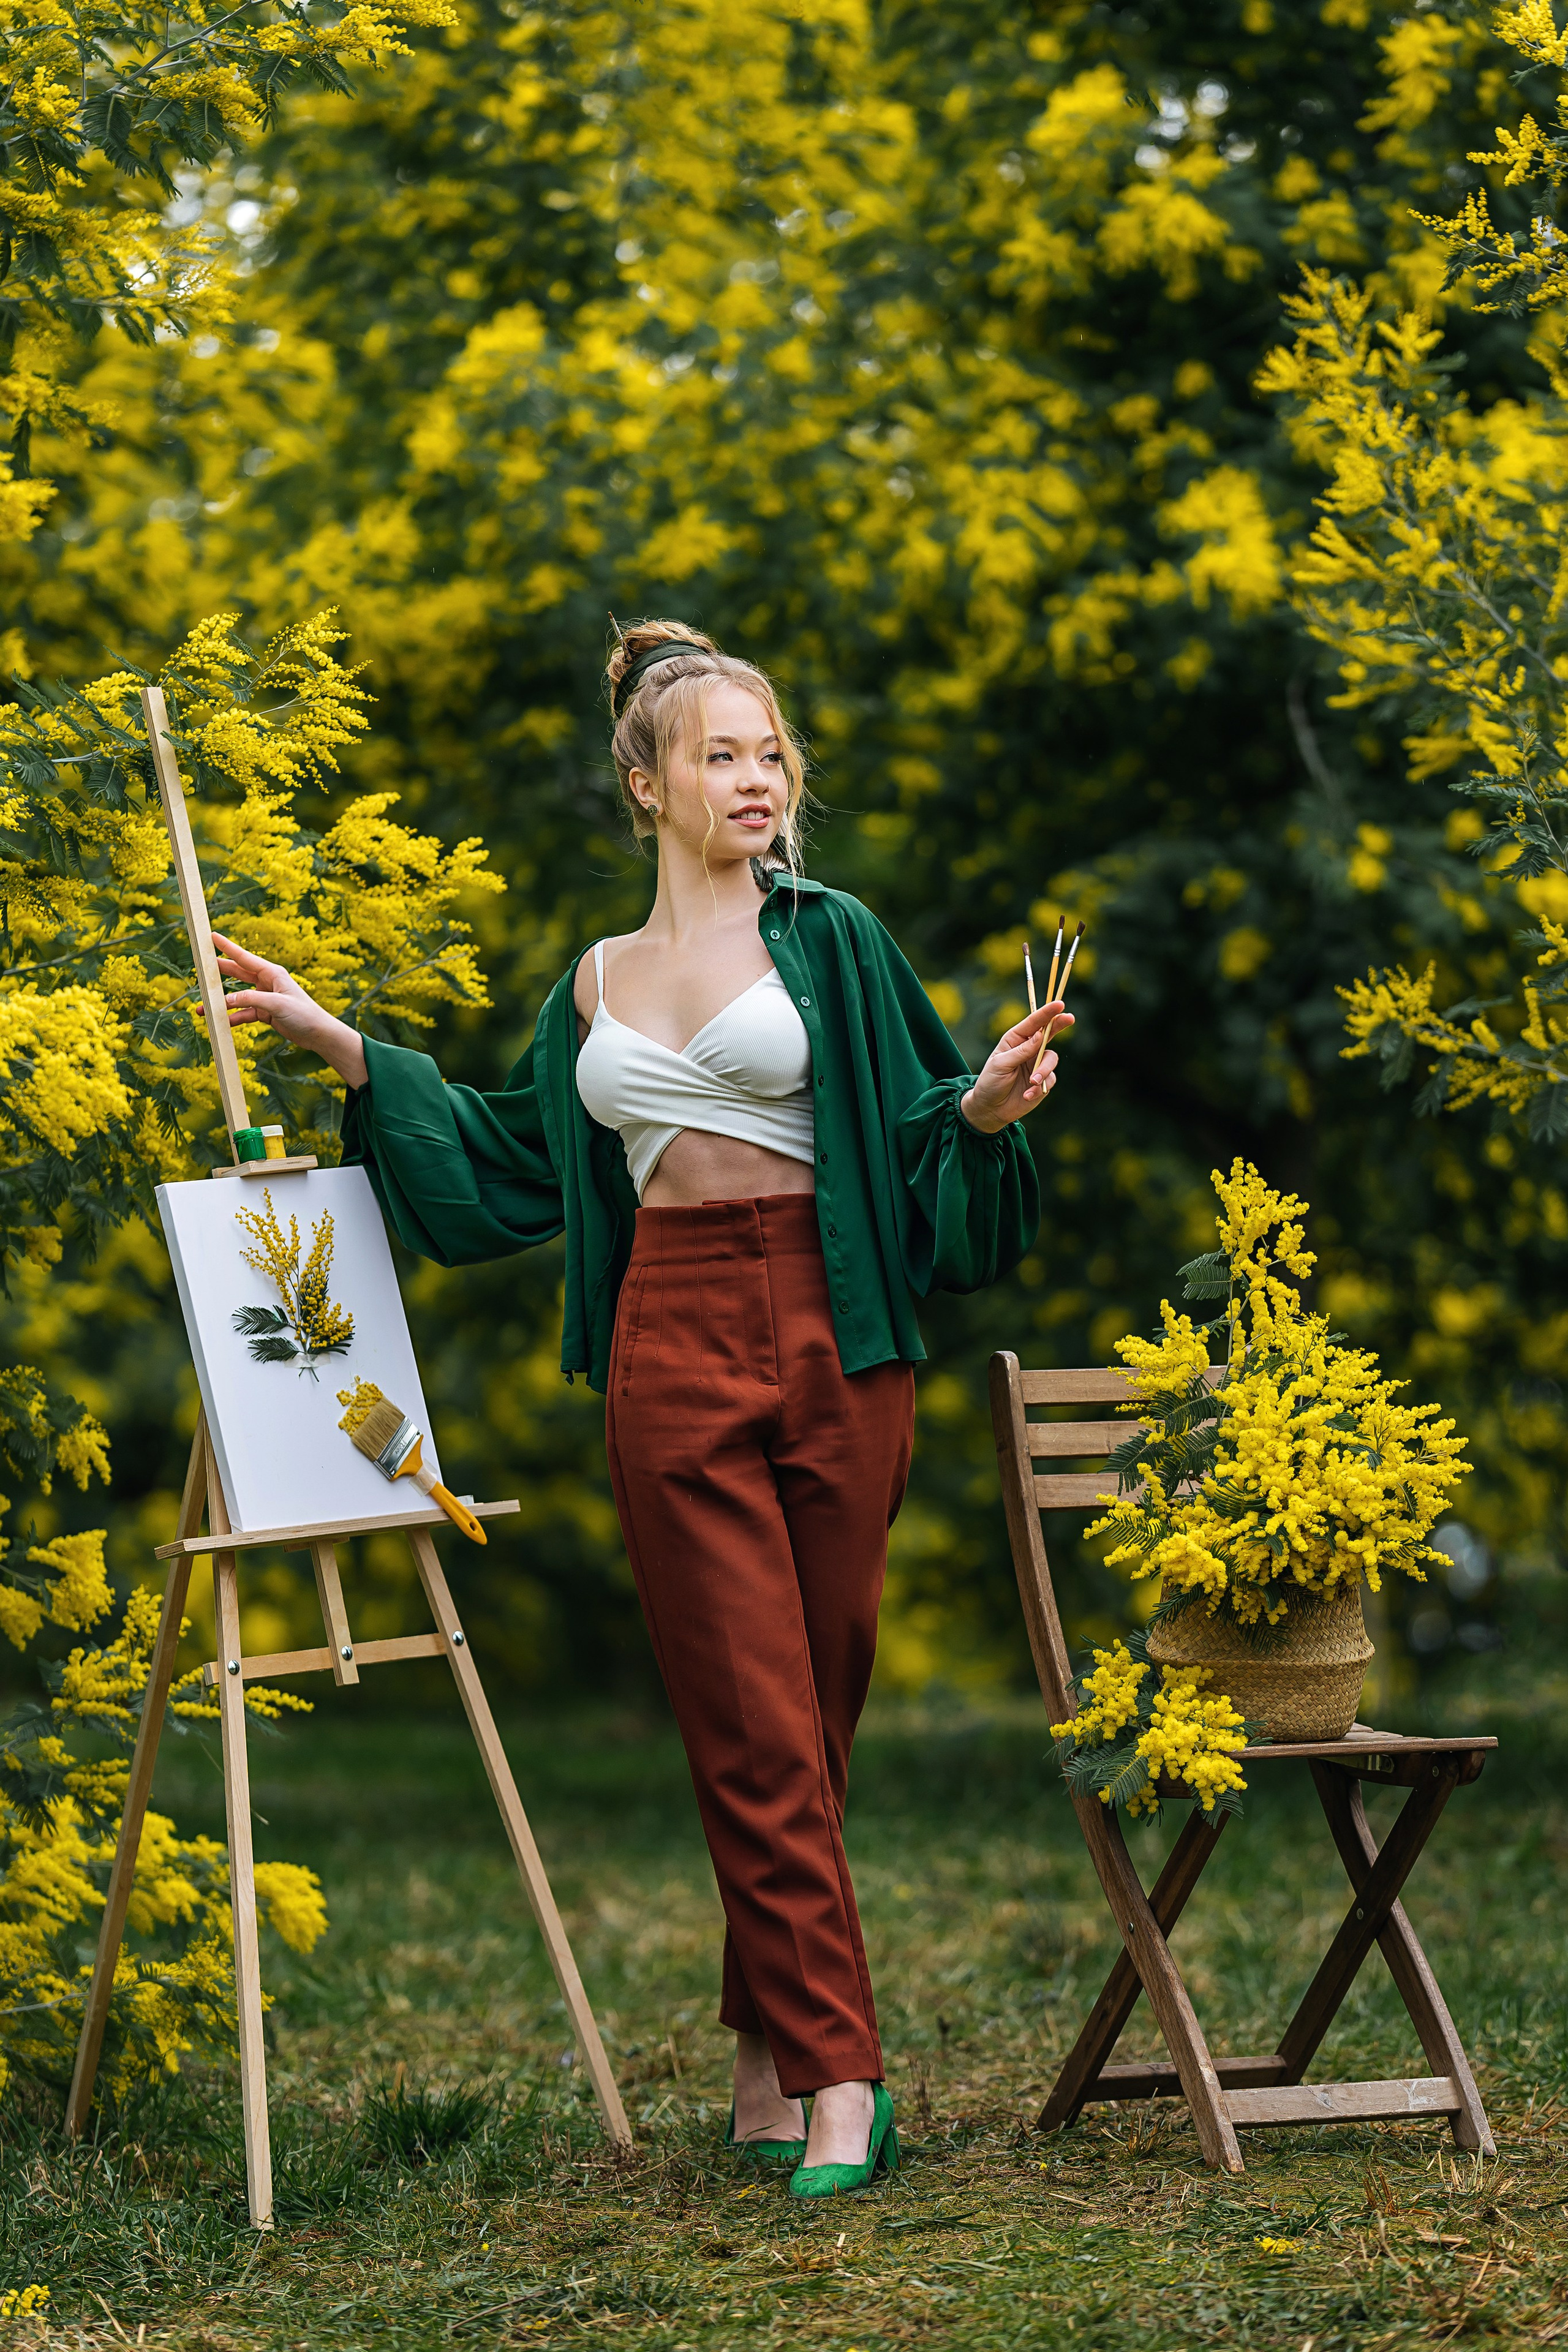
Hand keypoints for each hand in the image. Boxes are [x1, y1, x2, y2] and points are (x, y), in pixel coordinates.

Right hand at [208, 933, 368, 1090]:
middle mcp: (267, 983)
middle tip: (200, 967)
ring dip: (221, 1003)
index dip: (227, 947)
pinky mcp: (265, 1013)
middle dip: (219, 972)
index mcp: (272, 973)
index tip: (211, 936)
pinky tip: (221, 1022)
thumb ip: (251, 1000)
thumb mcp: (277, 1004)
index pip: (245, 957)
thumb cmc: (304, 1014)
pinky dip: (233, 1018)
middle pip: (238, 973)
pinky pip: (244, 1013)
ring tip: (203, 1007)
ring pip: (238, 997)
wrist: (318, 1034)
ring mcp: (265, 998)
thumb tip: (226, 1000)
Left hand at [960, 1002, 1072, 1134]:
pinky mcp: (1043, 1081)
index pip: (1033, 1023)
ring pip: (1051, 1060)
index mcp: (1016, 1039)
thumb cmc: (991, 1082)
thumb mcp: (1001, 1064)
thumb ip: (1021, 1051)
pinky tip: (1026, 1096)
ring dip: (1043, 1071)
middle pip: (1049, 1033)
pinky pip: (1050, 1080)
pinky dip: (1039, 1088)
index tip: (1059, 1004)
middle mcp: (1029, 1049)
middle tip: (1069, 1018)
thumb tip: (1039, 1036)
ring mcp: (1037, 1064)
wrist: (991, 1109)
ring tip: (1032, 1083)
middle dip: (1059, 1025)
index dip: (1047, 1013)